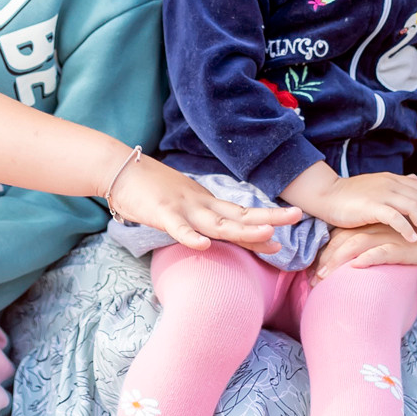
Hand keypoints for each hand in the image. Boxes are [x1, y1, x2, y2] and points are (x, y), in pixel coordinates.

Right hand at [110, 155, 302, 253]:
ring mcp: (182, 208)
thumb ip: (199, 217)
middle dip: (269, 218)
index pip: (240, 214)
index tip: (291, 223)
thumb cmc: (149, 189)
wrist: (119, 169)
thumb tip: (215, 233)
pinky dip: (190, 237)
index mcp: (205, 203)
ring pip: (217, 223)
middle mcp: (200, 204)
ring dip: (243, 230)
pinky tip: (203, 246)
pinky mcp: (161, 213)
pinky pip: (178, 228)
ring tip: (268, 234)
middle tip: (297, 217)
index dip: (265, 219)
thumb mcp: (181, 202)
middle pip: (239, 215)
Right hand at [284, 165, 416, 242]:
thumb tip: (413, 179)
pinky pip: (396, 218)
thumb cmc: (350, 194)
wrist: (327, 195)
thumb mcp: (376, 184)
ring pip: (413, 208)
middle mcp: (389, 184)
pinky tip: (410, 239)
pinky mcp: (371, 207)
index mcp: (390, 179)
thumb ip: (395, 184)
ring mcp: (381, 194)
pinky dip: (407, 229)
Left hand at [312, 222, 416, 276]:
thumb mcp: (378, 239)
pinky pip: (382, 251)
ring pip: (356, 245)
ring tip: (325, 277)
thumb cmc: (400, 240)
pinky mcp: (399, 247)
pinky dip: (368, 257)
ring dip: (338, 261)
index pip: (337, 237)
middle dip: (325, 261)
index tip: (310, 273)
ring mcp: (385, 237)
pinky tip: (356, 265)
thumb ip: (360, 244)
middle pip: (342, 242)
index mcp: (364, 226)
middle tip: (313, 281)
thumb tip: (342, 264)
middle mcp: (371, 230)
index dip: (323, 254)